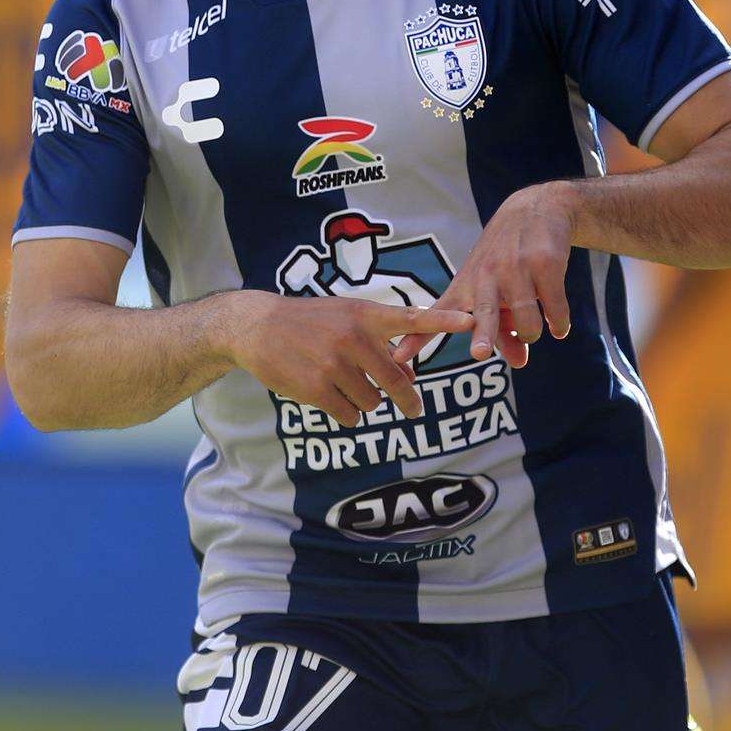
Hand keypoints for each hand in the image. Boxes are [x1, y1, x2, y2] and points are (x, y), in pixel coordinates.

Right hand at [214, 292, 473, 427]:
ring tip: (343, 385)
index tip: (473, 320)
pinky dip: (346, 413)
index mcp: (365, 315)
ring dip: (365, 402)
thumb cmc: (310, 322)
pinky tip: (329, 397)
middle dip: (409, 400)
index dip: (445, 320)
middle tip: (414, 409)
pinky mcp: (317, 389)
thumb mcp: (346, 318)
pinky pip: (350, 416)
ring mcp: (335, 365)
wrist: (257, 327)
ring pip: (372, 402)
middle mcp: (354, 338)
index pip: (413, 318)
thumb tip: (408, 381)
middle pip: (397, 381)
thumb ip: (379, 343)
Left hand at [394, 182, 573, 369]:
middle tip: (480, 354)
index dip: (419, 338)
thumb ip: (504, 332)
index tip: (399, 357)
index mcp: (466, 286)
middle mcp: (486, 277)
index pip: (438, 315)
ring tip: (535, 331)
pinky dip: (558, 324)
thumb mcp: (497, 293)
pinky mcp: (545, 264)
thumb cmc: (507, 261)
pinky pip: (554, 311)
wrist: (535, 209)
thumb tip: (519, 363)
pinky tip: (558, 327)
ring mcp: (516, 269)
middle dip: (483, 334)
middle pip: (484, 313)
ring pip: (527, 322)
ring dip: (532, 334)